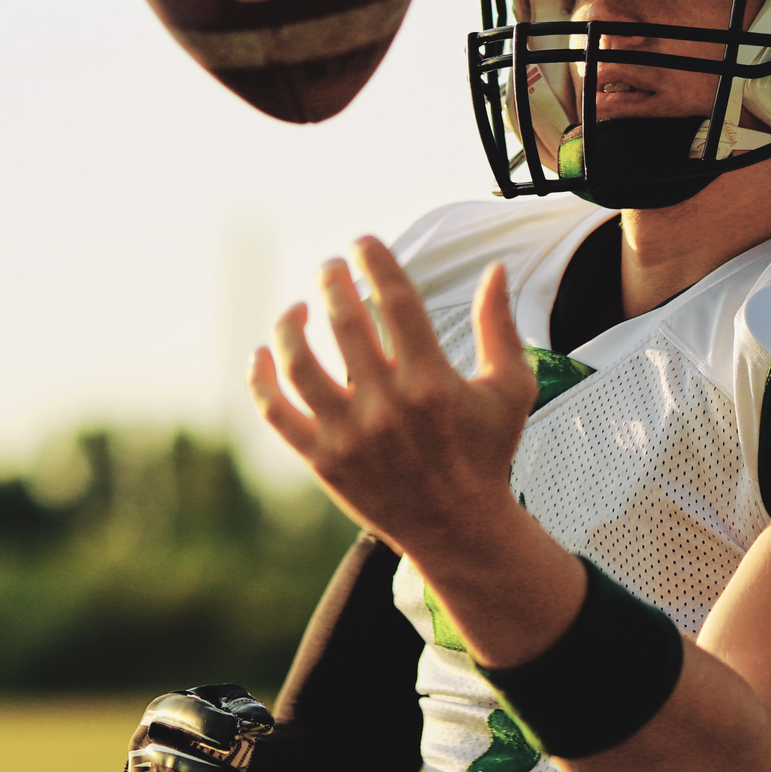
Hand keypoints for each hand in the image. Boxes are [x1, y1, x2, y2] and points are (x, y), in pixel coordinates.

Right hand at [99, 684, 271, 771]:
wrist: (199, 743)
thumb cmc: (216, 716)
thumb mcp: (230, 702)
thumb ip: (244, 709)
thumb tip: (261, 724)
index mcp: (164, 712)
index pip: (179, 715)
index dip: (204, 724)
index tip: (233, 735)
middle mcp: (145, 749)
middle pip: (171, 766)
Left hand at [247, 238, 537, 563]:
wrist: (459, 529)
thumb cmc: (485, 454)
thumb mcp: (510, 389)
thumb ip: (498, 327)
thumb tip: (495, 270)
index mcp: (433, 382)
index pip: (395, 300)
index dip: (375, 260)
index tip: (363, 242)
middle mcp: (387, 407)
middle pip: (344, 322)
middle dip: (331, 280)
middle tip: (329, 267)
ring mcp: (349, 436)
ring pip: (299, 363)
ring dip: (290, 324)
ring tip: (298, 307)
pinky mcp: (322, 461)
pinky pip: (275, 412)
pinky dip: (260, 378)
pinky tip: (263, 352)